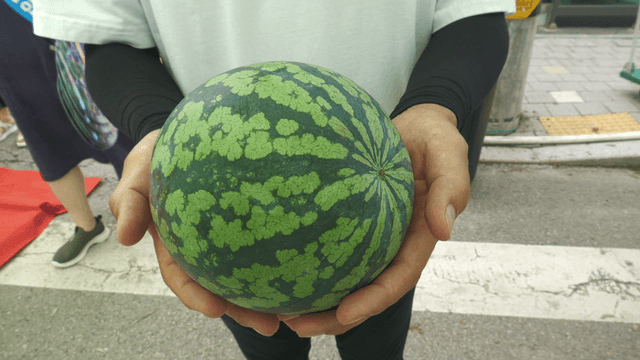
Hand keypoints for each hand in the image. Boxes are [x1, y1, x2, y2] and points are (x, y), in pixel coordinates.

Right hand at [109, 129, 280, 335]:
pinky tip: (308, 265)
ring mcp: (228, 233)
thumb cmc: (158, 152)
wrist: (189, 130)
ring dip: (269, 293)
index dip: (196, 296)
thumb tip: (125, 238)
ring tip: (298, 310)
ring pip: (249, 269)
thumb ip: (129, 201)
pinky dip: (284, 255)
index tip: (215, 310)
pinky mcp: (251, 218)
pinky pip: (268, 238)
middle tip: (271, 323)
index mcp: (173, 242)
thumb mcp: (136, 171)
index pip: (182, 276)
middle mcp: (202, 244)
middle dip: (243, 308)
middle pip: (222, 283)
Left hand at [281, 104, 469, 336]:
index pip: (398, 277)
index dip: (374, 299)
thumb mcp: (448, 152)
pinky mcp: (351, 220)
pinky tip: (280, 268)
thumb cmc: (434, 136)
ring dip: (317, 299)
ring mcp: (372, 234)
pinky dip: (309, 263)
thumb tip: (444, 231)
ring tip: (279, 311)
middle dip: (335, 316)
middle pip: (365, 290)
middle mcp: (393, 242)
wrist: (413, 123)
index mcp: (418, 235)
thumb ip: (451, 186)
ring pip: (345, 277)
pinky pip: (330, 247)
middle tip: (295, 324)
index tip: (344, 314)